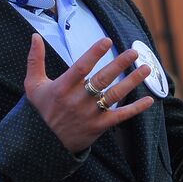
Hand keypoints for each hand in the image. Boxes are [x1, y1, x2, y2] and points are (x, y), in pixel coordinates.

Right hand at [24, 36, 153, 153]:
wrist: (43, 145)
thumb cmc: (40, 111)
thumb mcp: (33, 86)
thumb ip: (35, 60)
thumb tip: (34, 36)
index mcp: (62, 88)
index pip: (81, 67)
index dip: (94, 53)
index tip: (107, 40)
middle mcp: (78, 100)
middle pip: (102, 79)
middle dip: (119, 64)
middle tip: (134, 52)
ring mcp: (90, 114)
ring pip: (114, 95)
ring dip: (132, 81)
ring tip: (146, 68)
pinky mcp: (99, 126)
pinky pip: (120, 116)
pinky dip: (135, 109)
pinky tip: (149, 100)